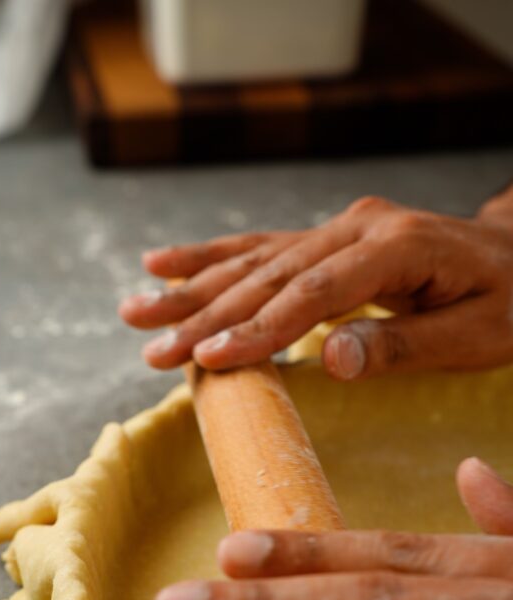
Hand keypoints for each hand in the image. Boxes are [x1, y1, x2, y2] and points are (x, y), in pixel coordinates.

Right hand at [120, 191, 512, 377]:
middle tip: (150, 348)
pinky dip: (211, 258)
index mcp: (396, 247)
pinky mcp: (329, 238)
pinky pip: (262, 247)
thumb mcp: (474, 334)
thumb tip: (330, 361)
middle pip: (269, 274)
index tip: (207, 360)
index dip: (257, 329)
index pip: (312, 294)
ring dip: (192, 287)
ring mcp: (340, 227)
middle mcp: (358, 227)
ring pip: (254, 259)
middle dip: (205, 314)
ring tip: (135, 311)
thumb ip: (402, 347)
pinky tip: (164, 264)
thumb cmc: (506, 305)